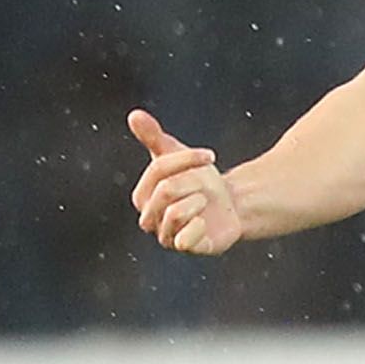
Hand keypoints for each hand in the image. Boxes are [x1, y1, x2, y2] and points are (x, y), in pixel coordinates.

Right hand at [126, 108, 243, 254]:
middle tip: (206, 184)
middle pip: (166, 190)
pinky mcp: (189, 248)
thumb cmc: (198, 179)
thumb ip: (153, 137)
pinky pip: (184, 241)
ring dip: (199, 201)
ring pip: (175, 213)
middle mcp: (149, 220)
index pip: (158, 171)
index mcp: (142, 196)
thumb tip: (134, 114)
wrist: (230, 204)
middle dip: (193, 181)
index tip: (210, 154)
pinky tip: (205, 222)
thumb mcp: (176, 155)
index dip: (186, 159)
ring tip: (205, 202)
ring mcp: (168, 237)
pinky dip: (198, 227)